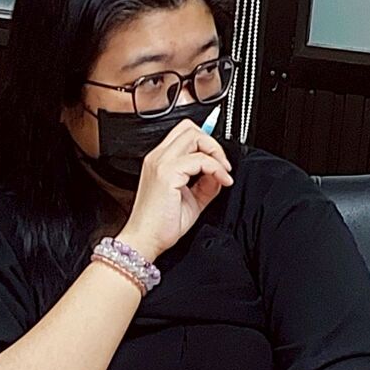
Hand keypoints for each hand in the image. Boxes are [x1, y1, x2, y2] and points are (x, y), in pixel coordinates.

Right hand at [117, 119, 232, 259]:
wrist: (146, 240)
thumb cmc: (160, 225)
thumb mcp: (191, 199)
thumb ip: (205, 184)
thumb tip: (219, 174)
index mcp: (160, 161)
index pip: (184, 134)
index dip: (206, 142)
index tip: (219, 161)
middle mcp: (158, 158)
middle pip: (189, 128)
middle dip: (212, 143)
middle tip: (222, 164)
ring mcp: (161, 163)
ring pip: (195, 137)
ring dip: (215, 153)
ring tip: (223, 173)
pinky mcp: (167, 173)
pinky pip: (199, 159)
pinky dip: (215, 168)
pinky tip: (220, 181)